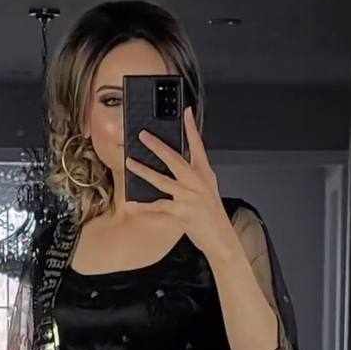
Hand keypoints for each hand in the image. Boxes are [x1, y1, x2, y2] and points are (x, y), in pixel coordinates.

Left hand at [124, 106, 239, 263]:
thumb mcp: (208, 189)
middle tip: (143, 135)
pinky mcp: (181, 213)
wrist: (221, 238)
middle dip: (157, 146)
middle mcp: (196, 182)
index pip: (198, 146)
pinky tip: (131, 204)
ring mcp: (188, 197)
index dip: (192, 128)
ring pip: (161, 180)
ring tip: (130, 163)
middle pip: (174, 159)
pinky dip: (143, 207)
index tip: (185, 111)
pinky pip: (157, 207)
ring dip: (143, 171)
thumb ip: (196, 175)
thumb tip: (180, 164)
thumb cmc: (212, 214)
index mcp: (204, 173)